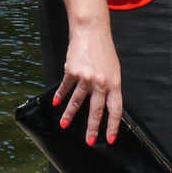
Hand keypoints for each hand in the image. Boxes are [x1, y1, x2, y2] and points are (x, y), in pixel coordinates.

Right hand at [53, 23, 122, 144]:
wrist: (91, 31)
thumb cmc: (104, 50)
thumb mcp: (113, 70)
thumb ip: (110, 87)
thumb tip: (105, 105)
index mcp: (114, 83)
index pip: (115, 110)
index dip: (112, 126)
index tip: (109, 138)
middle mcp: (100, 83)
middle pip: (96, 110)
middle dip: (92, 128)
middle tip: (89, 141)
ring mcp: (85, 78)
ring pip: (77, 102)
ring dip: (70, 115)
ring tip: (64, 125)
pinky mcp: (72, 71)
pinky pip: (66, 88)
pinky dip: (60, 96)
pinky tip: (56, 104)